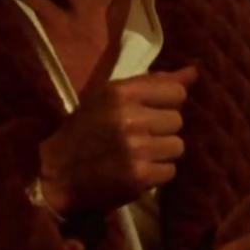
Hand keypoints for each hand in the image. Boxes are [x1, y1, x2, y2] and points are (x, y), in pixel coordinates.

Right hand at [38, 66, 196, 213]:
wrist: (55, 173)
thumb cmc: (84, 130)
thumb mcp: (111, 97)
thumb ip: (153, 83)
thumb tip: (194, 72)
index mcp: (121, 92)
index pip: (175, 92)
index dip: (166, 104)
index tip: (149, 113)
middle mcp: (130, 117)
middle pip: (177, 121)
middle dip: (161, 130)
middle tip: (137, 137)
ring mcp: (136, 148)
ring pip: (177, 147)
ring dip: (160, 153)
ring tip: (137, 155)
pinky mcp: (139, 176)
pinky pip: (170, 171)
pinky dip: (156, 174)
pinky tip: (136, 171)